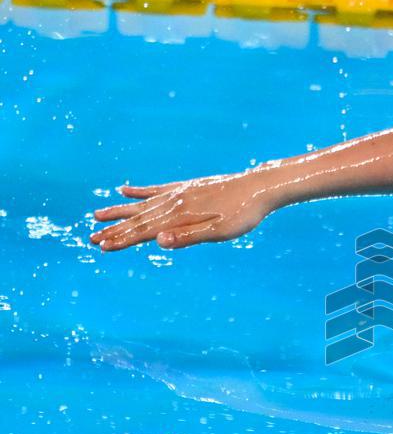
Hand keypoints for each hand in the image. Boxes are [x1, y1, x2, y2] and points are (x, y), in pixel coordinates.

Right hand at [90, 171, 275, 251]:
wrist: (260, 187)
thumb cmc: (244, 214)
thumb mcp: (220, 231)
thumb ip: (188, 236)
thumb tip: (158, 241)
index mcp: (181, 215)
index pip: (145, 231)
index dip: (123, 239)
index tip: (101, 246)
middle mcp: (176, 201)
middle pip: (139, 218)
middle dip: (115, 229)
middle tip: (91, 237)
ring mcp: (180, 192)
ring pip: (143, 203)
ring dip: (121, 210)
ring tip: (98, 214)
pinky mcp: (188, 186)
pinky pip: (157, 188)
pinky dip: (140, 191)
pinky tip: (125, 189)